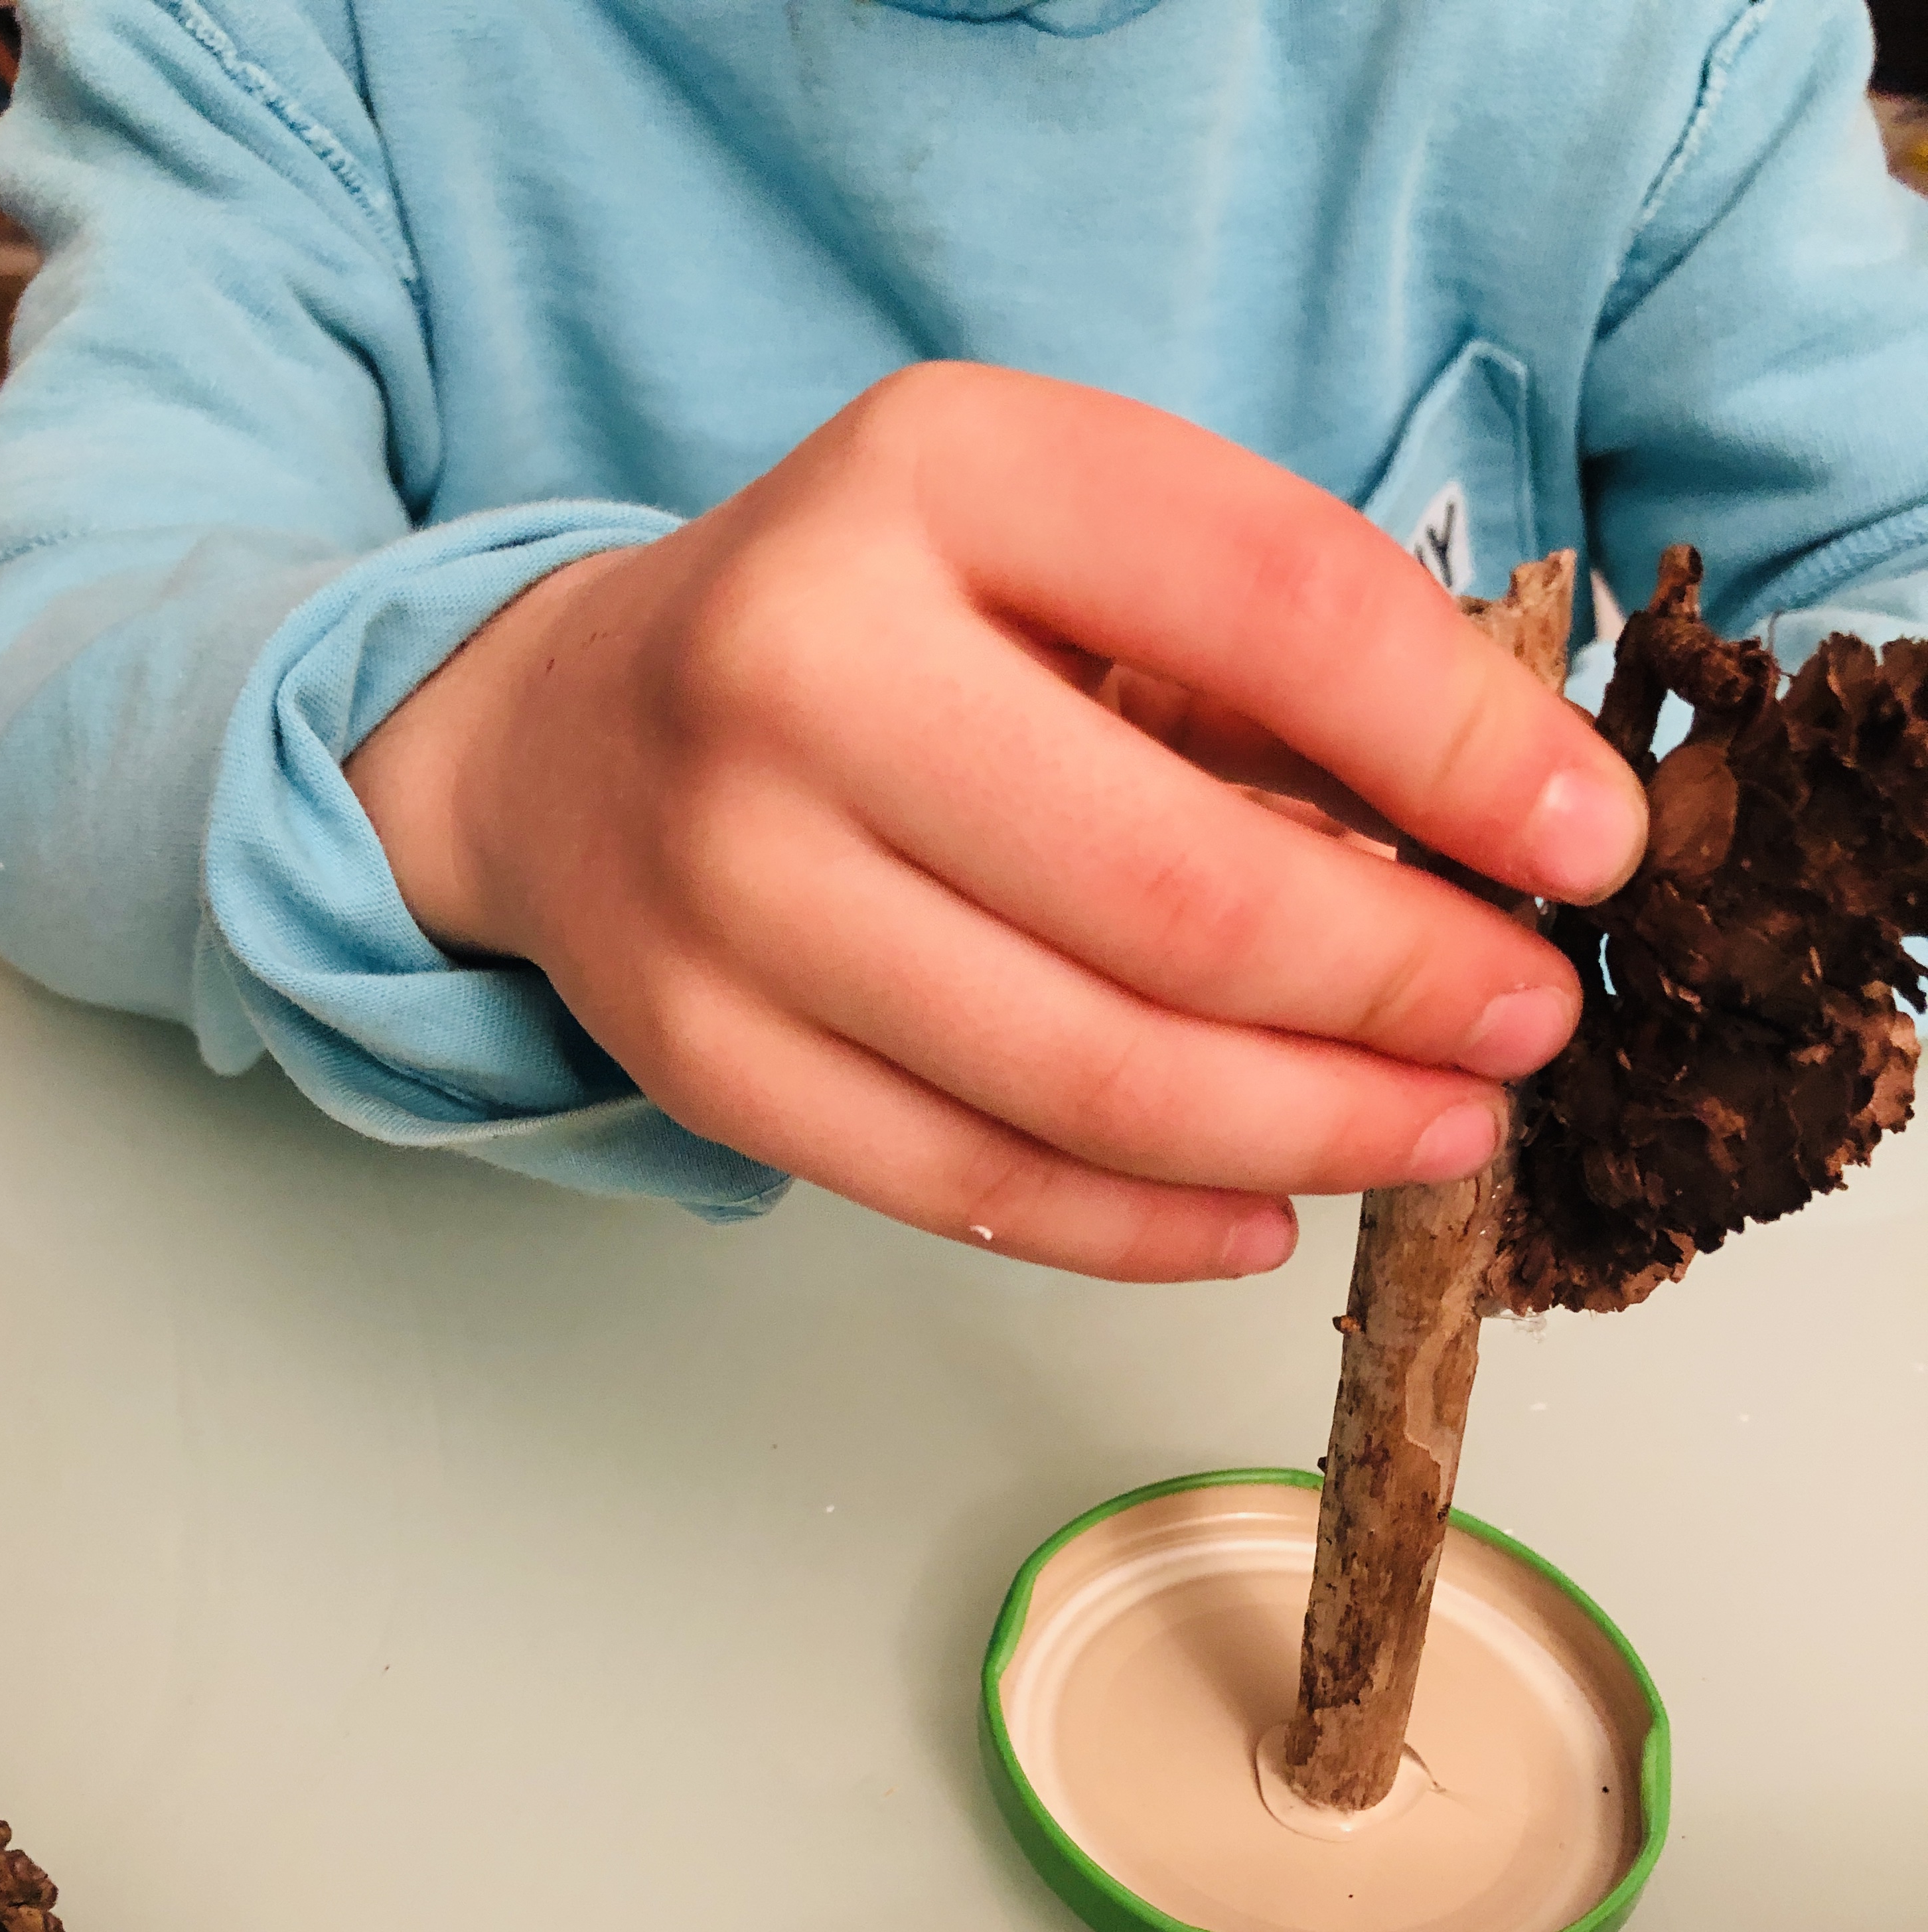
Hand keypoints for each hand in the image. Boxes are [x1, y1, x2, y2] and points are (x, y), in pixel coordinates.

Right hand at [346, 365, 1645, 1281]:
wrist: (569, 735)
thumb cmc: (870, 628)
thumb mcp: (1056, 544)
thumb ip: (1255, 661)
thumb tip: (1506, 842)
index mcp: (938, 475)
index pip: (1273, 603)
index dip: (1466, 749)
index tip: (1589, 852)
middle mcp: (803, 667)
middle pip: (1184, 894)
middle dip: (1406, 988)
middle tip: (1523, 1031)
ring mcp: (732, 882)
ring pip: (1086, 1077)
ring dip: (1309, 1132)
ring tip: (1438, 1136)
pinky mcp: (703, 1053)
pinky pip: (972, 1187)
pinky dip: (1151, 1227)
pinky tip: (1264, 1216)